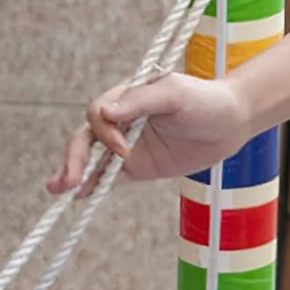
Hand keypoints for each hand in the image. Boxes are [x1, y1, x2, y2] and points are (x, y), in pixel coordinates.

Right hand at [47, 73, 251, 195]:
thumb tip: (106, 112)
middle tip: (68, 180)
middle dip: (75, 158)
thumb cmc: (204, 100)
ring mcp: (129, 145)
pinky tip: (79, 195)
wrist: (232, 121)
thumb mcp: (173, 94)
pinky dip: (95, 184)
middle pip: (87, 138)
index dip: (104, 133)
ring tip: (57, 189)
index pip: (99, 115)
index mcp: (125, 97)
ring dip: (75, 172)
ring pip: (94, 158)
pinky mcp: (141, 166)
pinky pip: (112, 175)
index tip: (123, 149)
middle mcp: (121, 120)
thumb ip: (141, 101)